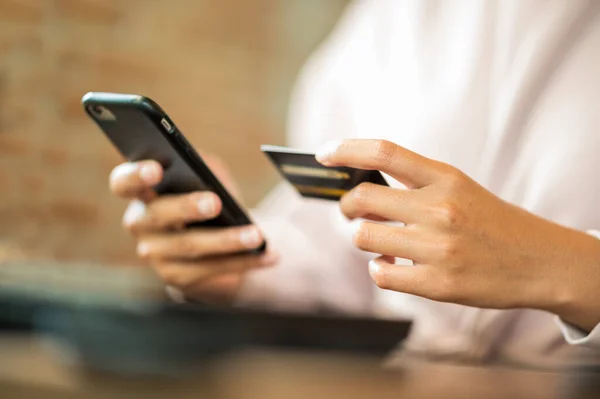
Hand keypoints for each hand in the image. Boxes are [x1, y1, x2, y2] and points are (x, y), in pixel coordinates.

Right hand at [109, 157, 277, 303]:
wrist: (215, 238)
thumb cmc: (206, 195)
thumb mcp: (204, 175)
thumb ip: (200, 165)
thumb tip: (203, 166)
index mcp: (140, 192)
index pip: (123, 182)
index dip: (135, 176)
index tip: (157, 169)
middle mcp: (141, 223)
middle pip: (158, 215)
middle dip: (187, 208)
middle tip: (215, 203)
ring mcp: (155, 253)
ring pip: (189, 246)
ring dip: (227, 240)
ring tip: (256, 235)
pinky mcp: (176, 278)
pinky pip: (210, 270)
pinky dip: (243, 261)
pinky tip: (267, 256)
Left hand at [317, 139, 599, 329]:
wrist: (539, 261)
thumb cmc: (490, 222)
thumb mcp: (459, 188)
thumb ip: (414, 185)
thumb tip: (358, 191)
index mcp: (445, 178)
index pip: (383, 152)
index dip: (346, 150)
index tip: (323, 154)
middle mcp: (440, 208)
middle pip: (361, 198)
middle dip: (346, 206)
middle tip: (352, 211)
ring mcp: (439, 247)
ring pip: (363, 237)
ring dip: (364, 239)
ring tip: (382, 242)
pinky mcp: (438, 284)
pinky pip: (380, 274)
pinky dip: (379, 269)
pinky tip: (393, 265)